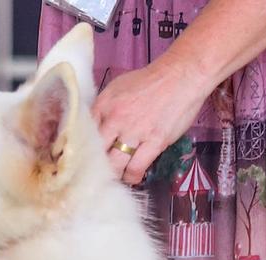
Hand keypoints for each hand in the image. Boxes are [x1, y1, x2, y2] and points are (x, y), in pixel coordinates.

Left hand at [92, 61, 210, 185]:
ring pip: (115, 164)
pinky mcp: (154, 142)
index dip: (85, 148)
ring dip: (116, 174)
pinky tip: (133, 177)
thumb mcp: (120, 88)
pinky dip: (133, 177)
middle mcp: (115, 118)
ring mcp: (134, 131)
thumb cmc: (151, 81)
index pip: (85, 133)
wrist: (180, 77)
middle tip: (102, 172)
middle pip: (97, 152)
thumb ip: (107, 108)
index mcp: (104, 103)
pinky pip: (136, 168)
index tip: (89, 157)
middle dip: (98, 166)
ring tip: (118, 176)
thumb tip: (100, 127)